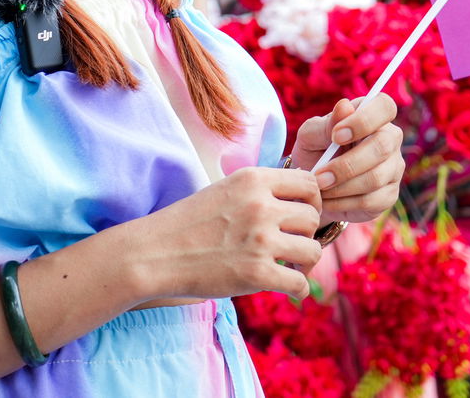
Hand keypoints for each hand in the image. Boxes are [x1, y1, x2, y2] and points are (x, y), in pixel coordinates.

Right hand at [132, 166, 323, 300]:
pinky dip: (297, 289)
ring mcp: (260, 240)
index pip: (309, 182)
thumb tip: (300, 202)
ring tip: (289, 266)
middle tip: (291, 246)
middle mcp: (261, 206)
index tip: (301, 215)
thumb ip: (260, 192)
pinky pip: (299, 283)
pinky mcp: (257, 273)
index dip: (312, 200)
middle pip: (313, 217)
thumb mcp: (225, 189)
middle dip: (306, 233)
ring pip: (312, 250)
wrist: (156, 253)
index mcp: (253, 179)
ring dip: (304, 262)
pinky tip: (285, 288)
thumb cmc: (189, 223)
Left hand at [289, 94, 404, 224]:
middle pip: (382, 146)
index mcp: (372, 116)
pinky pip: (371, 200)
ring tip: (319, 187)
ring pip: (375, 177)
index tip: (336, 136)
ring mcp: (393, 168)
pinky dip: (343, 202)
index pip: (384, 107)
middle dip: (347, 164)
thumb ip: (326, 124)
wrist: (313, 186)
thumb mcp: (311, 135)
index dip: (364, 120)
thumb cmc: (315, 151)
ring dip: (341, 186)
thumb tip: (344, 106)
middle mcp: (390, 139)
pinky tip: (328, 200)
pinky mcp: (389, 195)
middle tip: (319, 175)